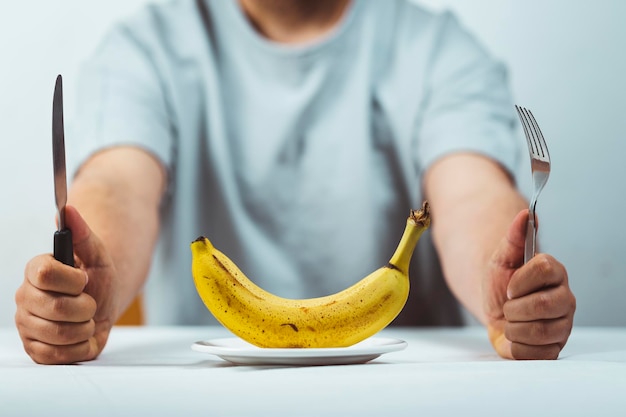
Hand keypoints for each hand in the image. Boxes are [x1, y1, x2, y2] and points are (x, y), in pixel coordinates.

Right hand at [14, 205, 118, 363]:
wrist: (103, 310)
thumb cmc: (98, 282)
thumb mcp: (98, 256)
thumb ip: (83, 234)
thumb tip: (67, 209)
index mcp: (36, 270)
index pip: (45, 274)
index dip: (73, 280)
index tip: (84, 280)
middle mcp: (25, 297)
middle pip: (56, 308)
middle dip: (86, 307)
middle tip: (89, 303)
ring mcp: (27, 324)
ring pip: (58, 333)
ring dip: (84, 327)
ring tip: (85, 319)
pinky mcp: (34, 349)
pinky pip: (57, 355)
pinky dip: (79, 347)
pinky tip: (79, 336)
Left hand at [483, 209, 575, 359]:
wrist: (495, 312)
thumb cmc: (501, 284)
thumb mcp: (501, 258)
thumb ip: (513, 237)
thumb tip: (525, 214)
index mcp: (554, 272)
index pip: (545, 270)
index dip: (521, 280)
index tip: (509, 286)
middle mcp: (565, 298)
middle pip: (543, 305)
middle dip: (514, 308)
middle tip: (508, 306)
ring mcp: (563, 324)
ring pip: (540, 330)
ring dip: (513, 327)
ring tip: (511, 321)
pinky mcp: (556, 347)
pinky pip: (536, 353)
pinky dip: (516, 346)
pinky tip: (516, 337)